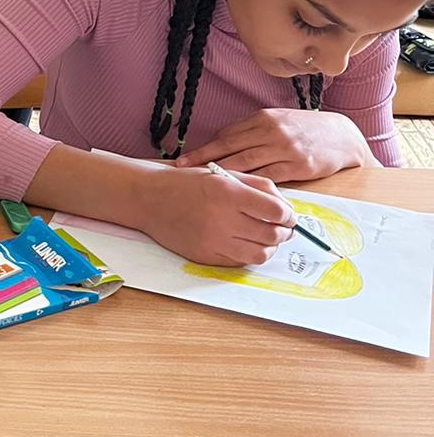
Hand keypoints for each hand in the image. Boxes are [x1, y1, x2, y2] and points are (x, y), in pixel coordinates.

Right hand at [135, 164, 295, 266]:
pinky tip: (245, 243)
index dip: (288, 215)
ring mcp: (213, 241)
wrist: (148, 199)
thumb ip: (258, 186)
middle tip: (282, 228)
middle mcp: (221, 219)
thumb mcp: (222, 174)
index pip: (276, 211)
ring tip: (265, 237)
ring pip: (260, 253)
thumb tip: (285, 207)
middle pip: (272, 234)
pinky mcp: (205, 257)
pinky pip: (239, 262)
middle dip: (283, 232)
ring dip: (269, 246)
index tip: (287, 215)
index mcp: (228, 193)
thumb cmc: (186, 183)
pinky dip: (249, 254)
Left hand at [177, 109, 370, 181]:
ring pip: (245, 162)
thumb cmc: (307, 130)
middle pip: (230, 145)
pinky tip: (235, 193)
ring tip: (201, 183)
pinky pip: (268, 177)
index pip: (227, 134)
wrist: (344, 137)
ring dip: (221, 173)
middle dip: (203, 158)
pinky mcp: (297, 166)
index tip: (186, 158)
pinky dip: (249, 185)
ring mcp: (284, 148)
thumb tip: (224, 143)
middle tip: (181, 168)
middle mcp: (272, 130)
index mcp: (264, 118)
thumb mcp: (280, 121)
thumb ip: (254, 131)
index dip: (206, 148)